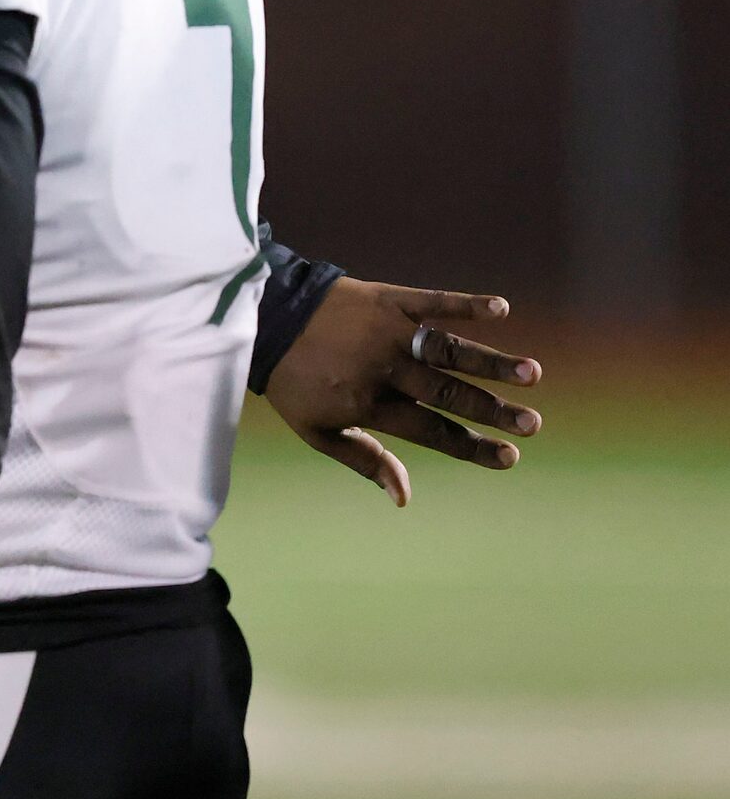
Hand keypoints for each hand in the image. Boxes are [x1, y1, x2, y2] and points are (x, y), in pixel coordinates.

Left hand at [265, 281, 541, 505]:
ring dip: (491, 361)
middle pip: (447, 393)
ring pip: (448, 350)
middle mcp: (383, 369)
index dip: (472, 446)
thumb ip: (365, 460)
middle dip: (493, 409)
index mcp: (368, 404)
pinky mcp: (388, 299)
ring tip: (532, 373)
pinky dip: (467, 304)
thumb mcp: (316, 430)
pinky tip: (502, 309)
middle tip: (534, 423)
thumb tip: (405, 498)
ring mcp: (387, 332)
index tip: (511, 458)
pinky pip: (433, 301)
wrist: (264, 319)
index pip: (431, 431)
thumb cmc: (293, 381)